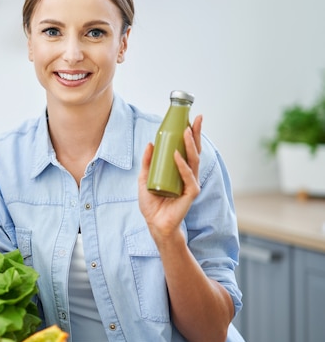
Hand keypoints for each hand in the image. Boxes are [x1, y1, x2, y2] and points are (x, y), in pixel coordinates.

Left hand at [138, 115, 202, 241]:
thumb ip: (148, 162)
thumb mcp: (145, 178)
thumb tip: (150, 144)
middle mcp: (188, 175)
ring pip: (193, 160)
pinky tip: (176, 155)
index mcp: (179, 170)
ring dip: (189, 145)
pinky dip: (182, 165)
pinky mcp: (190, 193)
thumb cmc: (152, 203)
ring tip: (185, 131)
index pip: (187, 149)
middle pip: (194, 150)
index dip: (190, 134)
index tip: (190, 118)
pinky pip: (187, 176)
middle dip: (195, 134)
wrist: (154, 223)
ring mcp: (191, 183)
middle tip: (196, 118)